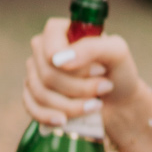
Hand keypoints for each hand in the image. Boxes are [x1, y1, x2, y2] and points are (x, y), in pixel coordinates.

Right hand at [22, 16, 143, 128]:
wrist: (119, 101)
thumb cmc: (118, 72)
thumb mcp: (117, 52)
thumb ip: (92, 47)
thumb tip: (61, 60)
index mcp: (59, 31)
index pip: (50, 46)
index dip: (71, 64)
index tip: (99, 70)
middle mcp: (43, 49)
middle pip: (47, 74)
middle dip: (80, 88)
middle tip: (105, 87)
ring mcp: (35, 73)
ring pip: (41, 93)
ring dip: (71, 105)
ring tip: (96, 105)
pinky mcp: (34, 95)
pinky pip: (32, 108)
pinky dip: (50, 117)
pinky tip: (65, 121)